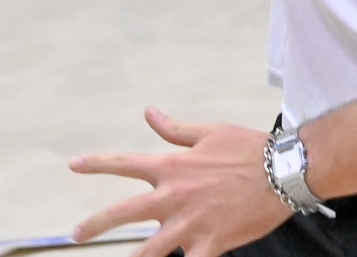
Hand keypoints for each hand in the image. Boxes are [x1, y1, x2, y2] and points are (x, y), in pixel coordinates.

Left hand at [70, 107, 290, 256]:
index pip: (125, 162)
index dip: (96, 163)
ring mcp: (191, 223)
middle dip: (96, 223)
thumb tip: (148, 112)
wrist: (282, 171)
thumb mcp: (208, 132)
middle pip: (125, 211)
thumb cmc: (247, 147)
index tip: (73, 165)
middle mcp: (175, 195)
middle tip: (74, 234)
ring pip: (150, 250)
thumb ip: (174, 129)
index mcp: (172, 165)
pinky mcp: (211, 245)